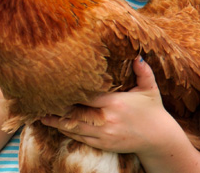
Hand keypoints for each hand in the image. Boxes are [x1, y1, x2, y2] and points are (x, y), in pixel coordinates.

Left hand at [41, 57, 171, 153]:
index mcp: (115, 103)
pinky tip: (57, 126)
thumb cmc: (153, 111)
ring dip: (57, 122)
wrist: (159, 140)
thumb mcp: (149, 89)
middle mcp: (106, 119)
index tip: (56, 85)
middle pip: (76, 111)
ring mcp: (104, 133)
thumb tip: (137, 55)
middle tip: (40, 100)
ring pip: (75, 127)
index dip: (71, 91)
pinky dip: (67, 132)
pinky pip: (81, 138)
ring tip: (41, 115)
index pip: (87, 95)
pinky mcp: (103, 144)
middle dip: (58, 107)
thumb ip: (143, 72)